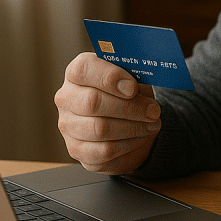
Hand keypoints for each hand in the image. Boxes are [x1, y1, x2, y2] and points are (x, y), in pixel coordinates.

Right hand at [54, 52, 161, 173]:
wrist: (125, 121)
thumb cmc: (127, 94)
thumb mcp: (133, 78)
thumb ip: (135, 75)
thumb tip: (142, 83)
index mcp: (77, 72)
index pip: (83, 70)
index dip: (109, 77)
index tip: (132, 87)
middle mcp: (67, 98)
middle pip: (92, 102)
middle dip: (129, 107)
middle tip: (153, 110)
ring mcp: (68, 125)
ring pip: (99, 129)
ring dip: (133, 127)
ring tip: (152, 123)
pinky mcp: (76, 149)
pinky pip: (104, 150)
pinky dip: (128, 144)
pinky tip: (141, 137)